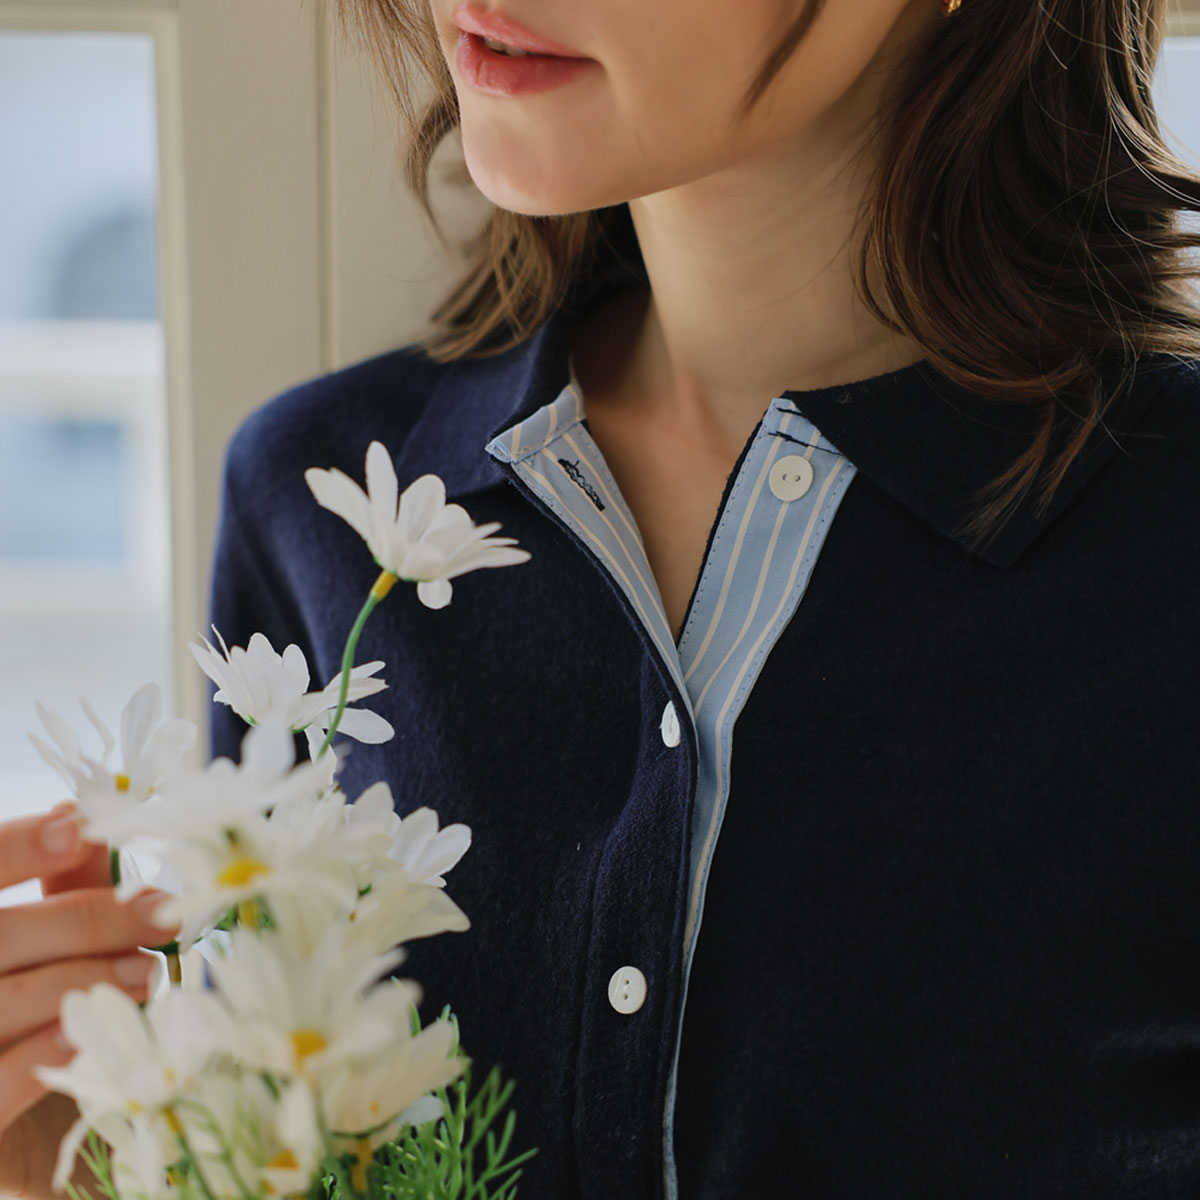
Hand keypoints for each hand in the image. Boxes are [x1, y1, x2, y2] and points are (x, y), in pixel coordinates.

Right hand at [0, 801, 181, 1198]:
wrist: (22, 1132)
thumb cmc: (25, 1009)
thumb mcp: (34, 942)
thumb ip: (56, 886)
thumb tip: (88, 812)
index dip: (16, 847)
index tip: (79, 828)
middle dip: (84, 920)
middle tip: (161, 913)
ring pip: (2, 999)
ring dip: (85, 981)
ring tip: (150, 973)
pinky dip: (49, 1048)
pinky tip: (94, 1028)